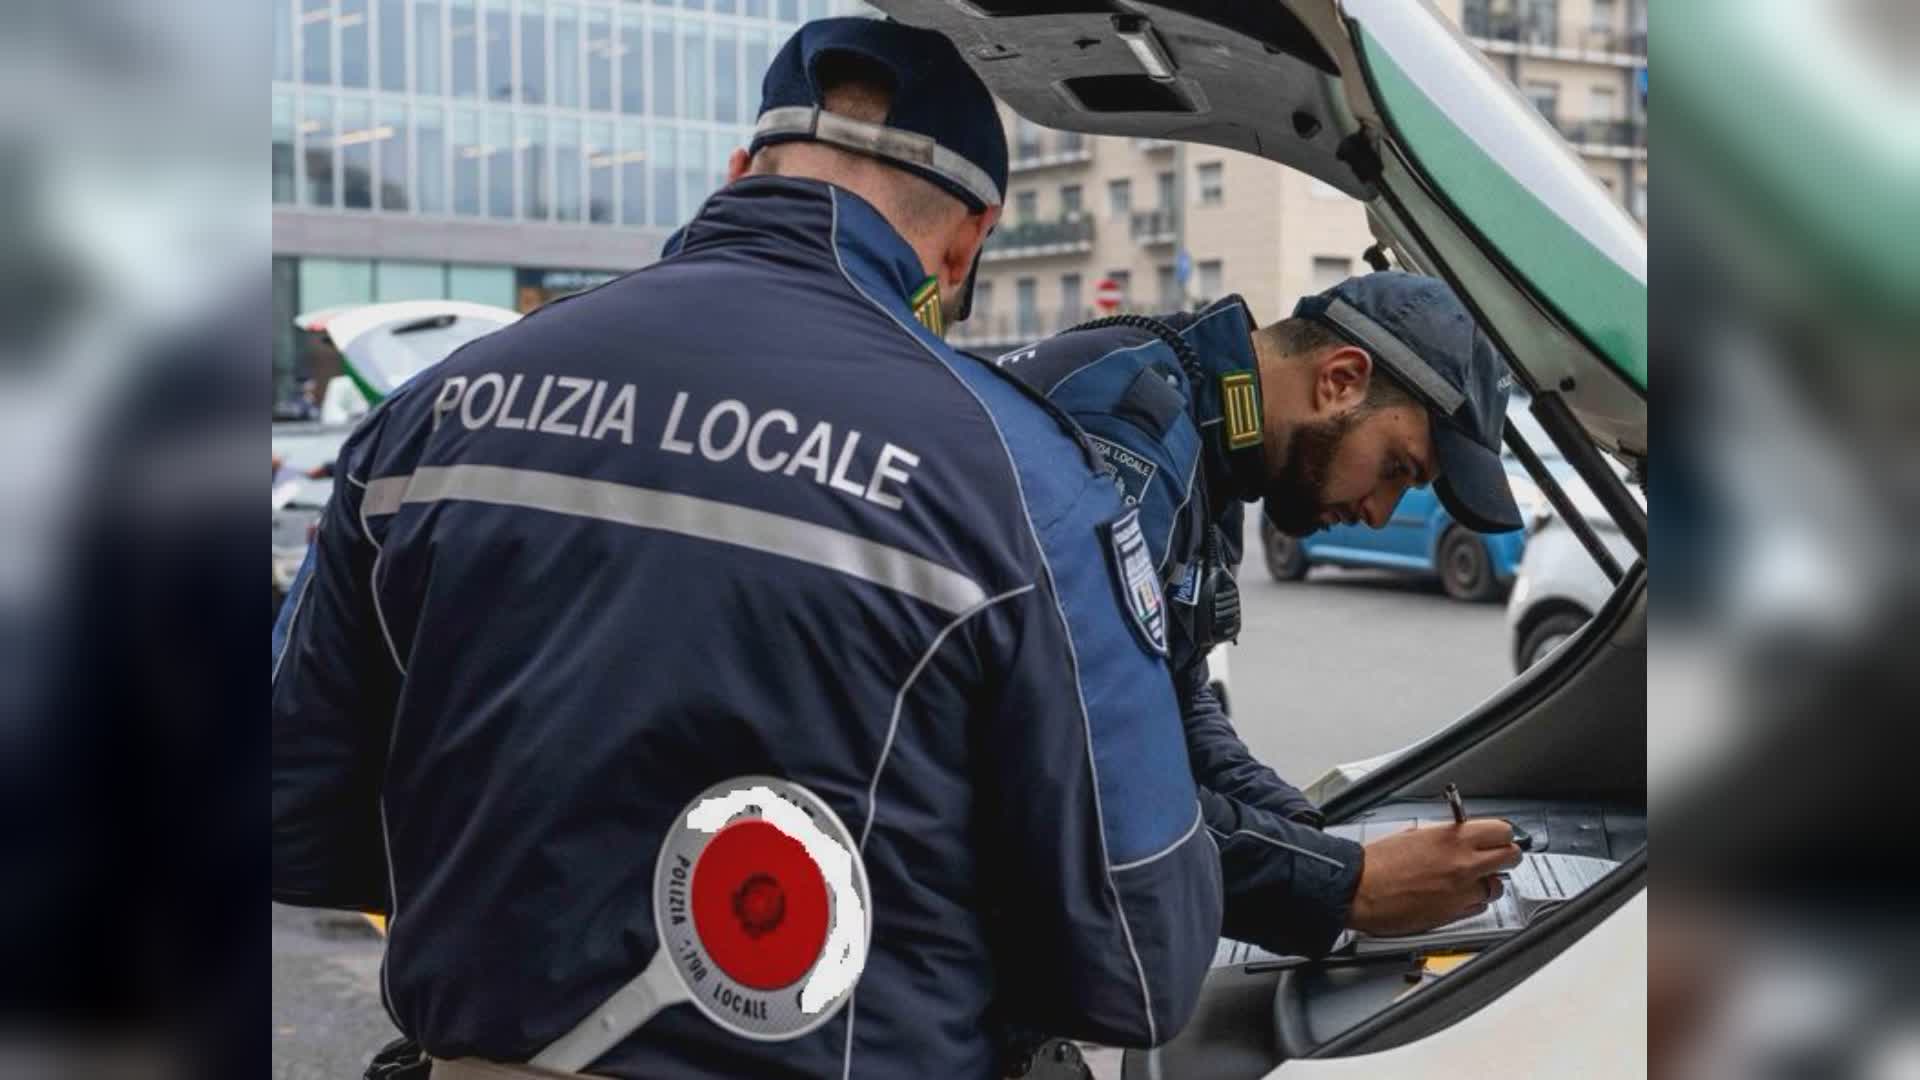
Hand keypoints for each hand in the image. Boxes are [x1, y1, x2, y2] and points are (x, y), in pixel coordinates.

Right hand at [1347, 819, 1521, 936]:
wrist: (1359, 890)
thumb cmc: (1377, 863)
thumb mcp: (1414, 834)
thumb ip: (1445, 836)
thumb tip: (1460, 836)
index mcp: (1452, 838)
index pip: (1503, 831)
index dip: (1502, 834)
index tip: (1499, 837)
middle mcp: (1463, 864)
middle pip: (1511, 857)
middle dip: (1505, 856)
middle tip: (1495, 857)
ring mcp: (1461, 891)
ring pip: (1498, 887)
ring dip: (1488, 882)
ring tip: (1470, 880)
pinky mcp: (1454, 914)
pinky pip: (1479, 907)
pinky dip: (1472, 901)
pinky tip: (1456, 895)